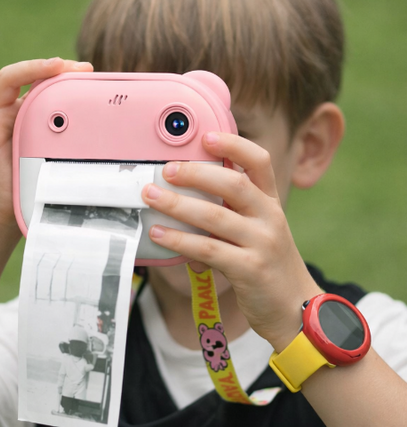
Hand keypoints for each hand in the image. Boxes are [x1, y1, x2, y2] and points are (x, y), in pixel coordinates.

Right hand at [0, 58, 92, 227]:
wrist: (11, 207)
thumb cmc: (36, 178)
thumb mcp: (60, 149)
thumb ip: (71, 132)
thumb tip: (108, 126)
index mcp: (27, 108)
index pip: (42, 78)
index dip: (62, 70)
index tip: (87, 70)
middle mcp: (10, 108)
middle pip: (25, 74)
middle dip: (50, 66)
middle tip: (77, 67)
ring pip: (4, 82)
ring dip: (28, 70)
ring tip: (51, 66)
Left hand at [141, 132, 321, 350]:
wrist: (294, 309)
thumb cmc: (267, 264)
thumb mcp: (258, 229)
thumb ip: (232, 210)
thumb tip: (185, 192)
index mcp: (271, 202)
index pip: (259, 161)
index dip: (233, 145)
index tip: (205, 137)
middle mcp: (270, 217)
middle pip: (234, 183)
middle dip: (196, 173)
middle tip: (166, 170)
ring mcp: (262, 243)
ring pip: (216, 215)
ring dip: (178, 204)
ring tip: (151, 196)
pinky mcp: (250, 269)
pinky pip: (209, 249)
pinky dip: (180, 240)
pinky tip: (159, 234)